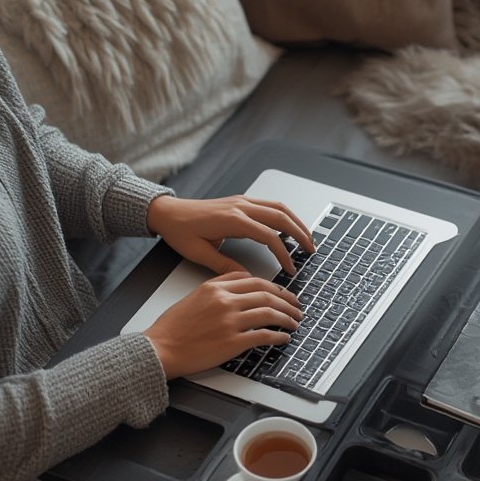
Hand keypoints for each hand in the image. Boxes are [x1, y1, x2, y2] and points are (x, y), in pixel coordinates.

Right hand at [143, 272, 302, 378]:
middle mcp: (225, 301)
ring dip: (287, 318)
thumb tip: (241, 284)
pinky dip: (278, 336)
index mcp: (215, 288)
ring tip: (294, 322)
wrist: (160, 348)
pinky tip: (283, 338)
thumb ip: (217, 288)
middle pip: (267, 294)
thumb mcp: (193, 297)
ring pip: (269, 313)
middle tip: (297, 307)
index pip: (254, 281)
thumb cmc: (172, 328)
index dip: (274, 287)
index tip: (283, 293)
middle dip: (287, 300)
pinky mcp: (232, 342)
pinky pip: (263, 336)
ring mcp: (230, 321)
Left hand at [146, 194, 314, 274]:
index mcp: (233, 220)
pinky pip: (269, 205)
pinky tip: (288, 227)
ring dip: (295, 222)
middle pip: (280, 218)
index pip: (268, 237)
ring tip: (306, 238)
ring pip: (278, 208)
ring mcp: (242, 201)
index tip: (290, 269)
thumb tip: (247, 279)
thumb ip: (226, 266)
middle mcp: (240, 207)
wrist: (167, 212)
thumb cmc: (180, 231)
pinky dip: (283, 216)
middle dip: (300, 234)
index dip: (283, 254)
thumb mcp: (200, 253)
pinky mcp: (240, 201)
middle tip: (312, 250)